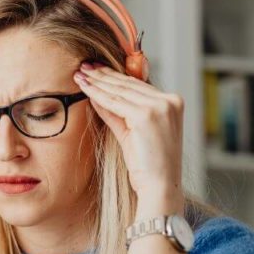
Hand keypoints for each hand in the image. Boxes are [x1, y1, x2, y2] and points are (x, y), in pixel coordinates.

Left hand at [74, 63, 184, 212]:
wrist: (159, 187)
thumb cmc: (148, 166)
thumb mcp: (132, 133)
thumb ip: (118, 113)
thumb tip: (98, 97)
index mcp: (172, 102)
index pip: (138, 84)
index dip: (115, 76)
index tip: (96, 69)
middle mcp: (169, 101)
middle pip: (128, 83)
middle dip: (103, 75)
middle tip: (84, 66)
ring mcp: (160, 107)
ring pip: (120, 90)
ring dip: (97, 81)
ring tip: (80, 74)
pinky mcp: (146, 115)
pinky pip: (115, 102)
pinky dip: (98, 94)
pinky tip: (85, 88)